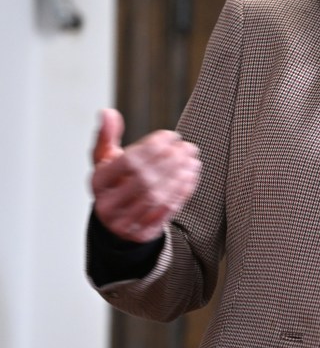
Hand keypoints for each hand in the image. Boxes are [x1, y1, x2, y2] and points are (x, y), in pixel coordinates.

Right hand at [90, 108, 201, 241]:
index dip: (152, 147)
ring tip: (193, 161)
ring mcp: (124, 222)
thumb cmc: (114, 184)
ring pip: (156, 197)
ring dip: (178, 177)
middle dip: (169, 161)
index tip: (171, 136)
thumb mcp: (105, 161)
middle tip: (187, 147)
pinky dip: (181, 194)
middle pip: (144, 179)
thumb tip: (108, 112)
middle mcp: (107, 204)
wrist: (115, 222)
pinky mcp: (141, 234)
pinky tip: (191, 178)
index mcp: (98, 182)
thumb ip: (107, 136)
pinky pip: (165, 213)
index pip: (128, 162)